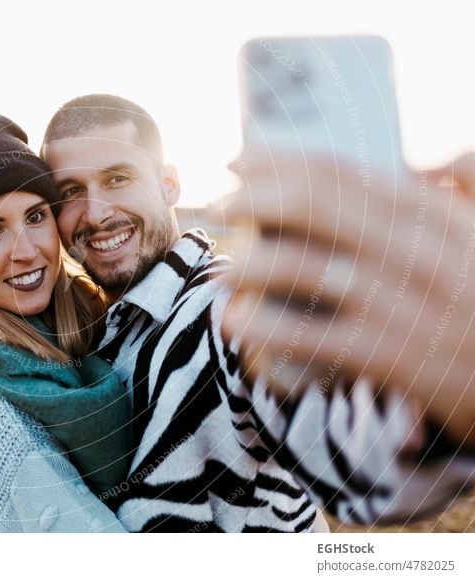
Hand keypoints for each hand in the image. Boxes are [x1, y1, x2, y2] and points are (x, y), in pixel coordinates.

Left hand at [219, 153, 474, 443]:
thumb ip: (468, 191)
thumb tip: (432, 162)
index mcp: (432, 215)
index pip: (340, 173)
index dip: (276, 162)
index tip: (236, 163)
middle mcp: (413, 250)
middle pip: (311, 205)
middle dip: (249, 199)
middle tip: (216, 207)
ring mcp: (398, 302)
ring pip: (302, 265)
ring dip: (248, 263)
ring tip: (221, 269)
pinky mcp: (388, 355)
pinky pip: (309, 335)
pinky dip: (264, 327)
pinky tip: (235, 322)